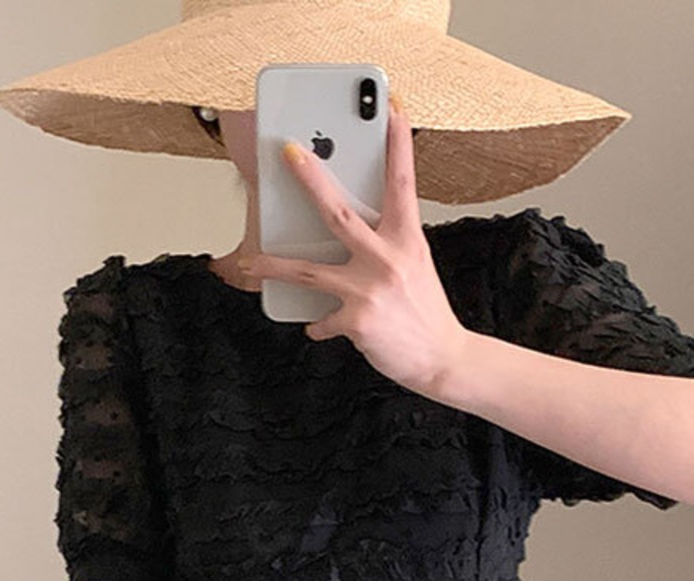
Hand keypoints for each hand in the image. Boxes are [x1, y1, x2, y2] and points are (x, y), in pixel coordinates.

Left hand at [241, 93, 468, 397]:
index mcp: (408, 239)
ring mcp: (370, 290)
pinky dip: (319, 325)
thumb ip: (387, 243)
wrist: (442, 360)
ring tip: (250, 263)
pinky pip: (323, 320)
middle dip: (311, 179)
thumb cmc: (425, 311)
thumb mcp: (414, 265)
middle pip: (339, 213)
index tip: (393, 108)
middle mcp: (389, 258)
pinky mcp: (357, 321)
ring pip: (309, 271)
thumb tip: (348, 230)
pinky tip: (318, 327)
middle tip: (288, 152)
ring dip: (274, 266)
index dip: (398, 143)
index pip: (403, 181)